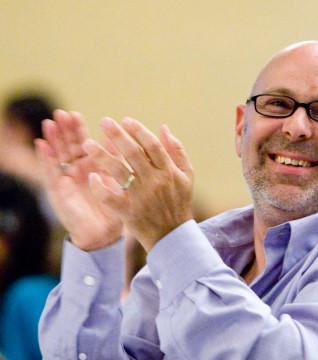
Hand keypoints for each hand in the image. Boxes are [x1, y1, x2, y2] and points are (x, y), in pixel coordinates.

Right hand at [36, 110, 122, 250]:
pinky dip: (46, 158)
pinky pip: (51, 172)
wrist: (105, 235)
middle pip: (68, 146)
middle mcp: (76, 171)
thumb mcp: (117, 183)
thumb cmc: (114, 209)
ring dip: (53, 139)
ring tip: (50, 123)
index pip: (82, 144)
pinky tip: (42, 144)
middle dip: (64, 130)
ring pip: (57, 155)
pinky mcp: (58, 191)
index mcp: (91, 167)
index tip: (75, 115)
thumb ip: (116, 162)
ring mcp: (66, 179)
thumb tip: (117, 140)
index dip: (77, 130)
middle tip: (62, 114)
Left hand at [83, 117, 194, 250]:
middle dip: (117, 135)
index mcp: (169, 172)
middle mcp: (155, 182)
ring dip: (101, 155)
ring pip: (118, 171)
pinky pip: (109, 197)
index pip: (152, 146)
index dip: (138, 131)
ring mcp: (141, 197)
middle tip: (104, 122)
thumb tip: (163, 128)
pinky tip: (91, 177)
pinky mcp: (129, 212)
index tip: (125, 120)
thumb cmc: (179, 203)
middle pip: (133, 153)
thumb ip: (177, 151)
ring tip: (87, 143)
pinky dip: (99, 187)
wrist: (173, 236)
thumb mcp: (186, 176)